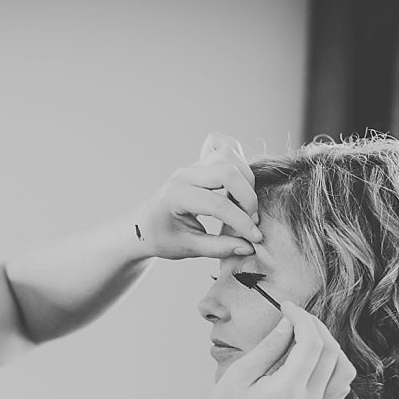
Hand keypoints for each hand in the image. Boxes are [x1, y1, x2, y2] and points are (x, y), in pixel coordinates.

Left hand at [134, 132, 260, 259]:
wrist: (144, 225)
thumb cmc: (161, 238)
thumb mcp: (188, 248)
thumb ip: (219, 248)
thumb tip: (249, 247)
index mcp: (177, 196)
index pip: (218, 204)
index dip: (241, 222)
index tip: (255, 238)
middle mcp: (185, 175)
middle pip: (228, 172)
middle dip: (247, 197)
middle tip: (251, 220)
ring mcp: (192, 166)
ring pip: (229, 157)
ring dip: (246, 180)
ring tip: (245, 205)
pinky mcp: (200, 164)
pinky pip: (225, 150)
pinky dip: (239, 163)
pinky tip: (239, 185)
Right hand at [194, 302, 356, 398]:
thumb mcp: (239, 376)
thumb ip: (269, 348)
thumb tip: (288, 323)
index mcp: (288, 392)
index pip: (311, 343)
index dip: (302, 318)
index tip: (286, 307)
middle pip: (331, 352)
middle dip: (316, 326)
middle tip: (295, 316)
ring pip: (344, 369)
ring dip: (330, 345)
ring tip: (306, 335)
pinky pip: (341, 387)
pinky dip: (334, 366)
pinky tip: (313, 359)